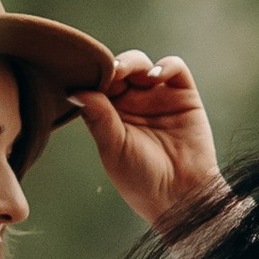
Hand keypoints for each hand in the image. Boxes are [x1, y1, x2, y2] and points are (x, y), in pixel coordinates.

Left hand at [75, 50, 221, 228]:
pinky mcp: (184, 95)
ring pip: (142, 64)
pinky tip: (155, 76)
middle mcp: (133, 102)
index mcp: (110, 114)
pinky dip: (165, 66)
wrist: (180, 195)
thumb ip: (98, 118)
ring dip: (133, 63)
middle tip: (110, 73)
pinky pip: (175, 68)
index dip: (93, 76)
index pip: (98, 84)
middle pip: (119, 69)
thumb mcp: (113, 149)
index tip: (87, 76)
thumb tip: (74, 91)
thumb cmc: (141, 179)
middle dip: (112, 67)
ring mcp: (158, 97)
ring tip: (128, 74)